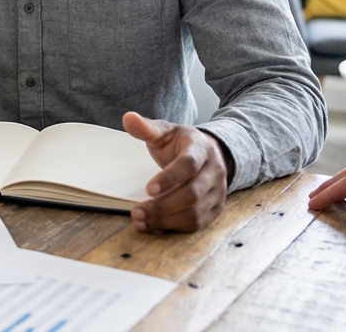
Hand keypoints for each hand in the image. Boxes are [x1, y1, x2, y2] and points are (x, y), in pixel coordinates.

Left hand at [123, 111, 229, 232]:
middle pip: (192, 194)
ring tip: (141, 221)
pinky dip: (175, 227)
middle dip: (163, 206)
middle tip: (137, 212)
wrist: (209, 153)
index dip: (169, 178)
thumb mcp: (165, 131)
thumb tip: (128, 117)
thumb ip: (146, 127)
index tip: (148, 189)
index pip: (188, 165)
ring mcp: (217, 192)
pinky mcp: (215, 208)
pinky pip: (197, 224)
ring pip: (195, 213)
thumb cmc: (181, 143)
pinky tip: (154, 226)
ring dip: (166, 220)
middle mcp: (214, 171)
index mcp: (201, 149)